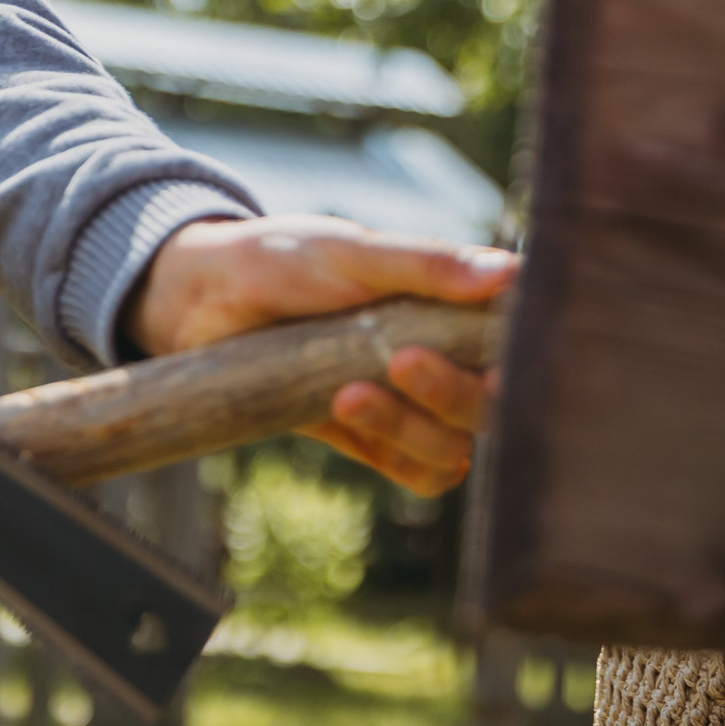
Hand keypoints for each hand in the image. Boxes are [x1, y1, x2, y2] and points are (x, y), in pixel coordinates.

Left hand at [124, 215, 515, 495]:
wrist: (201, 299)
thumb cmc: (281, 259)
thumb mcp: (351, 252)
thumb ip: (426, 266)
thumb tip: (512, 274)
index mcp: (451, 305)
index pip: (517, 343)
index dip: (523, 359)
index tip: (498, 358)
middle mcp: (442, 356)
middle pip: (490, 406)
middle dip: (455, 394)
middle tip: (402, 361)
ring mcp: (407, 402)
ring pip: (454, 447)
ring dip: (414, 428)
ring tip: (349, 392)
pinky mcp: (370, 437)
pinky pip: (416, 473)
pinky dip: (399, 456)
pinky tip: (348, 413)